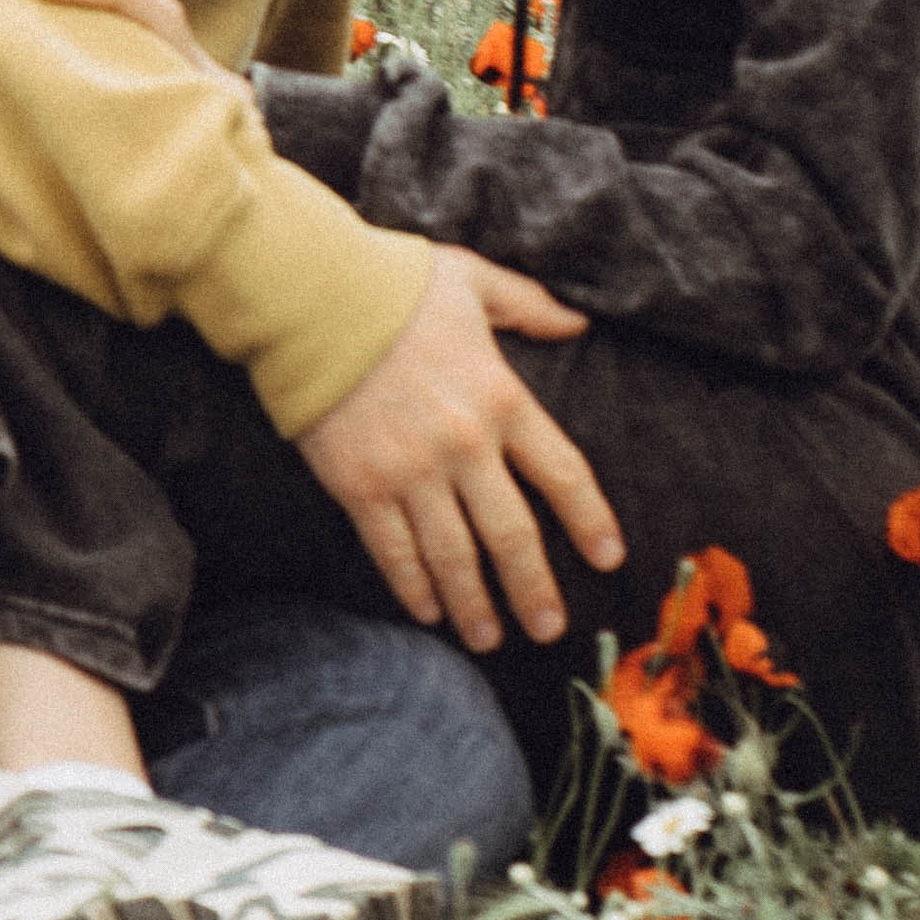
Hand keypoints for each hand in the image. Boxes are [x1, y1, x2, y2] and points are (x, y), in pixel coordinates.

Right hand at [294, 246, 624, 654]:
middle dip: (533, 590)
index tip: (608, 558)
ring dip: (474, 605)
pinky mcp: (360, 487)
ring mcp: (411, 471)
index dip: (589, 520)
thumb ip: (530, 306)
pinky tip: (427, 610)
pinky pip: (393, 551)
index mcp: (502, 397)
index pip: (562, 474)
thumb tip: (577, 322)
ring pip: (454, 556)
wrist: (311, 297)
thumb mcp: (475, 281)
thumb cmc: (394, 283)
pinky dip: (413, 586)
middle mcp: (465, 444)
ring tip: (488, 638)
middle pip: (513, 535)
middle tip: (549, 629)